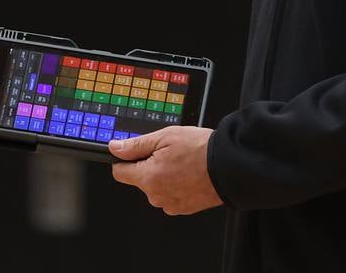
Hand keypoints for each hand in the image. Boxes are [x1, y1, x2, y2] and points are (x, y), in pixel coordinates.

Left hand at [109, 126, 223, 215]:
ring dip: (165, 176)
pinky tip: (189, 174)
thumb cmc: (201, 151)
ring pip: (157, 188)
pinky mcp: (183, 208)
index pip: (120, 172)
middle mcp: (156, 195)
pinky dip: (177, 185)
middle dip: (150, 166)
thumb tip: (116, 148)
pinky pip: (171, 195)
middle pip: (141, 179)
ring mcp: (170, 204)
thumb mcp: (166, 137)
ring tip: (183, 163)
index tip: (134, 152)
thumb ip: (137, 144)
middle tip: (169, 153)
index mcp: (148, 177)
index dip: (125, 159)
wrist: (229, 167)